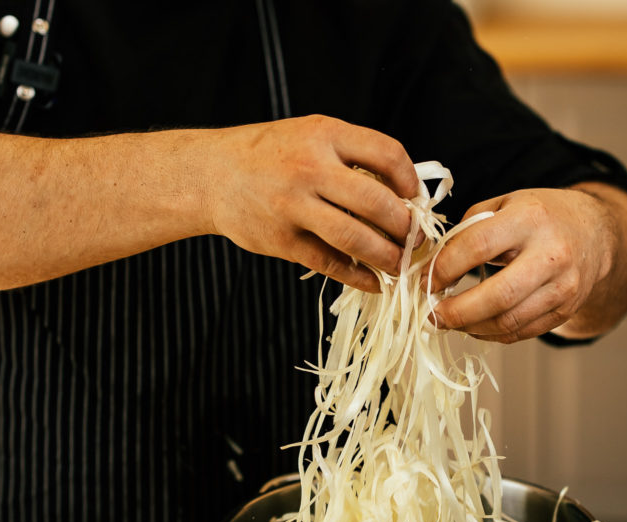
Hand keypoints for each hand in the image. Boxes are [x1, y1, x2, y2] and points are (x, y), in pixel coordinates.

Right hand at [205, 115, 419, 290]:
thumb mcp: (309, 136)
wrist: (210, 174)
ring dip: (386, 257)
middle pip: (376, 202)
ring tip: (399, 266)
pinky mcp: (283, 240)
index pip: (386, 153)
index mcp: (324, 135)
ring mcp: (295, 207)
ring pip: (356, 238)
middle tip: (414, 240)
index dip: (410, 180)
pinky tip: (374, 282)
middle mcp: (311, 169)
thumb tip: (400, 192)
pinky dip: (358, 277)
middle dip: (404, 227)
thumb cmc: (267, 155)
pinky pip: (330, 263)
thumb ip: (349, 156)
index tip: (415, 198)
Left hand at [424, 185, 626, 343]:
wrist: (595, 234)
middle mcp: (551, 254)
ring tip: (449, 321)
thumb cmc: (540, 217)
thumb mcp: (506, 205)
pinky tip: (474, 326)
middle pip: (497, 296)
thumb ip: (468, 230)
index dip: (445, 268)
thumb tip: (432, 266)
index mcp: (530, 219)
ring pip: (508, 322)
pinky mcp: (564, 311)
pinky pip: (520, 332)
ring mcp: (562, 287)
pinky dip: (490, 334)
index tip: (425, 281)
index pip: (478, 246)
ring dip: (470, 328)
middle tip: (432, 315)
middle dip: (456, 312)